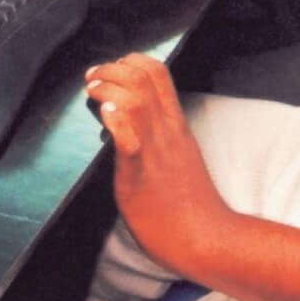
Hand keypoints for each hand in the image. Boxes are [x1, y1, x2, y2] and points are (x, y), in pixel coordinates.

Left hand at [84, 54, 227, 274]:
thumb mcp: (177, 157)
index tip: (110, 71)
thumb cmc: (189, 204)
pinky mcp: (141, 175)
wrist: (206, 239)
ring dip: (107, 87)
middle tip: (92, 78)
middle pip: (143, 76)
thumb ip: (156, 137)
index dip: (130, 62)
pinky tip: (105, 114)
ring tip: (92, 92)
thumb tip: (128, 124)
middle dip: (111, 68)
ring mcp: (155, 151)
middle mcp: (167, 130)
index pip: (158, 72)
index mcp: (175, 124)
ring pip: (135, 98)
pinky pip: (129, 138)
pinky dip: (114, 120)